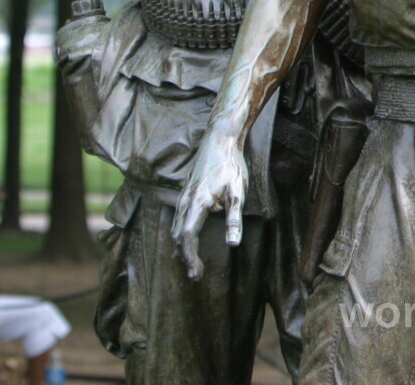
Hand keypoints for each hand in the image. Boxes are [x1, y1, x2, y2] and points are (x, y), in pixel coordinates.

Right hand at [171, 131, 248, 279]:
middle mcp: (184, 201)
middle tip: (195, 274)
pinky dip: (180, 234)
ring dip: (181, 247)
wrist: (219, 140)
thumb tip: (233, 244)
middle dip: (185, 257)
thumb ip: (234, 219)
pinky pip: (177, 218)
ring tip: (191, 262)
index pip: (187, 237)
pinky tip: (187, 239)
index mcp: (197, 203)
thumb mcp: (238, 192)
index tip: (197, 273)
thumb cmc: (231, 165)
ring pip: (175, 227)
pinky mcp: (184, 192)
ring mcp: (182, 196)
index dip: (190, 258)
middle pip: (178, 236)